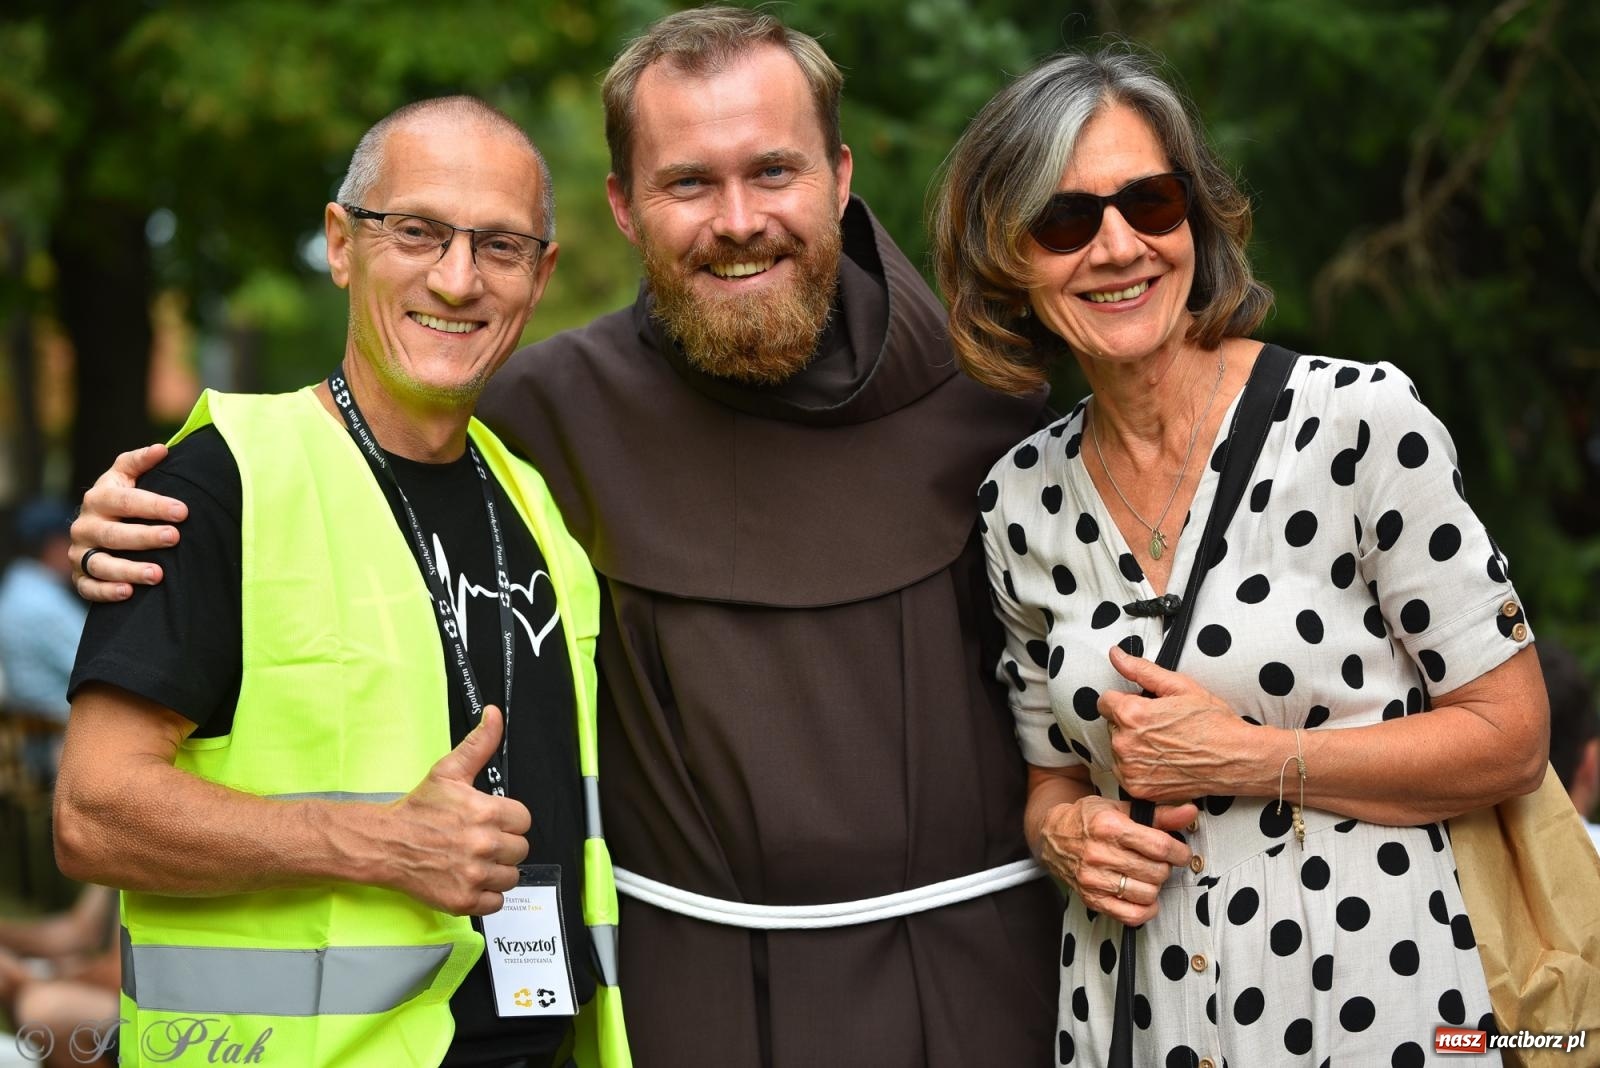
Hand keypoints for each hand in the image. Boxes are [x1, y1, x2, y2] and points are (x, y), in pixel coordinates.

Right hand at [70, 443, 186, 600]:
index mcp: (99, 498)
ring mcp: (80, 552)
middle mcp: (85, 525)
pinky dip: (106, 592)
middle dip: (145, 537)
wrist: (100, 526)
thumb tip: (162, 449)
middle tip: (174, 538)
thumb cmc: (123, 498)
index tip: (182, 511)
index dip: (153, 505)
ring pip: (100, 563)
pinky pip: (88, 587)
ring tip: (158, 574)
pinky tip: (128, 593)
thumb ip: (141, 462)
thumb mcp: (127, 476)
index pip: (125, 501)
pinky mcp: (80, 576)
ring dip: (128, 569)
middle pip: (114, 534)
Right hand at [383, 705, 530, 915]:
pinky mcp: (463, 900)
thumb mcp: (449, 771)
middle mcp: (484, 845)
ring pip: (511, 877)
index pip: (524, 821)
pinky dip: (485, 895)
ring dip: (497, 870)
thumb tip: (495, 715)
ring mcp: (474, 875)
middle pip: (520, 849)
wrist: (384, 843)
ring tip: (474, 859)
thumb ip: (480, 744)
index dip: (509, 820)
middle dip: (503, 845)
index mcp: (486, 813)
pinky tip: (468, 879)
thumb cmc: (417, 810)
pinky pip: (495, 903)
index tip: (491, 820)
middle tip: (479, 840)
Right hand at [1036, 795, 1196, 926]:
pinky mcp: (1092, 899)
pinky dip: (1145, 910)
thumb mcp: (1120, 808)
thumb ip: (1159, 814)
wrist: (1053, 836)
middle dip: (1165, 867)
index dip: (1179, 851)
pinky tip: (1144, 897)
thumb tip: (1191, 812)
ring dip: (1155, 886)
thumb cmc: (1089, 819)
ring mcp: (1094, 879)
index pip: (1159, 846)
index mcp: (1109, 826)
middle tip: (1159, 861)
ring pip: (1147, 893)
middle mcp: (1099, 853)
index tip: (1181, 852)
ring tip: (1148, 875)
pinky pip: (1130, 915)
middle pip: (1156, 871)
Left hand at [1099, 645, 1262, 801]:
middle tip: (1161, 726)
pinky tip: (1162, 761)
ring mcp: (1130, 770)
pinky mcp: (1138, 790)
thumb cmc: (1213, 722)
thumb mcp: (1180, 686)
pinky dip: (1138, 767)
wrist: (1236, 759)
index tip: (1145, 706)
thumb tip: (1116, 654)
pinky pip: (1125, 772)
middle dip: (1130, 722)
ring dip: (1132, 745)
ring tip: (1164, 744)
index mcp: (1131, 714)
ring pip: (1117, 749)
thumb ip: (1141, 670)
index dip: (1125, 701)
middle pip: (1112, 725)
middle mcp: (1125, 744)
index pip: (1104, 702)